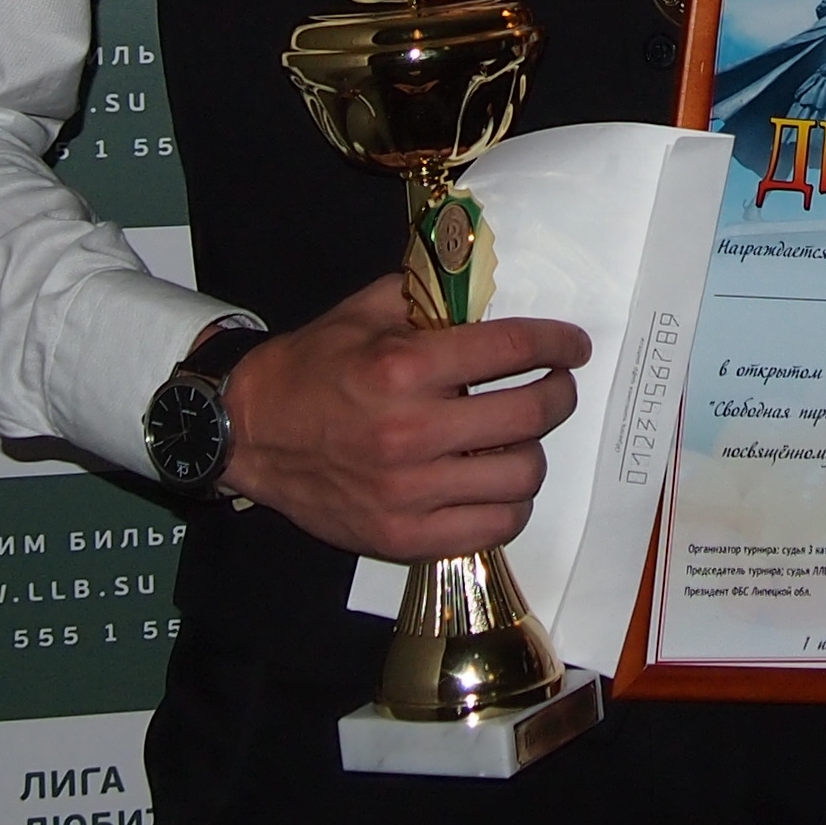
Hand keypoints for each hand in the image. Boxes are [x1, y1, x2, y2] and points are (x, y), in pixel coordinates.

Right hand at [216, 275, 590, 563]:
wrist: (251, 433)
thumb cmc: (313, 367)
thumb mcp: (366, 311)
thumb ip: (429, 296)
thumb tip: (492, 288)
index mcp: (403, 368)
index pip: (511, 350)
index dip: (557, 344)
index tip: (574, 346)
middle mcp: (410, 431)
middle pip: (530, 415)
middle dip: (559, 394)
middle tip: (556, 387)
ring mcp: (408, 491)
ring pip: (521, 476)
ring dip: (532, 452)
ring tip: (517, 439)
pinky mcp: (404, 536)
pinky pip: (494, 527)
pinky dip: (509, 504)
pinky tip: (496, 483)